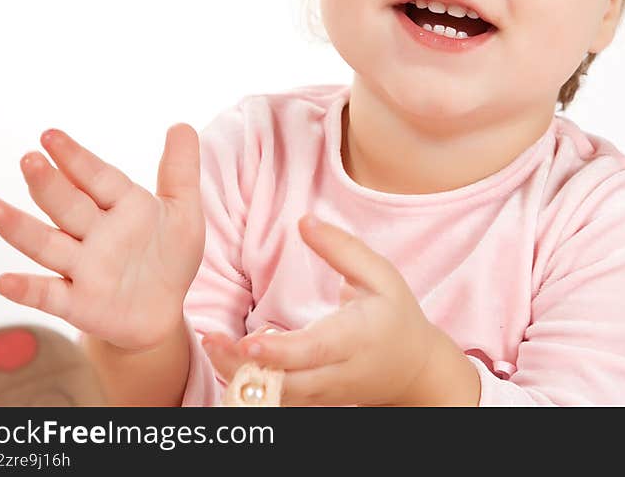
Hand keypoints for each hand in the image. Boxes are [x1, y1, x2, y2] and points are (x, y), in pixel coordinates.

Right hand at [0, 124, 204, 352]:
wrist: (162, 311)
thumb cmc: (169, 256)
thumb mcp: (183, 211)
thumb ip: (180, 169)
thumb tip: (181, 125)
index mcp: (123, 206)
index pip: (97, 178)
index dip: (76, 158)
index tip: (50, 135)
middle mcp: (96, 233)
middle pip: (68, 206)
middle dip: (49, 185)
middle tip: (28, 160)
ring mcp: (83, 267)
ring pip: (48, 244)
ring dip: (19, 228)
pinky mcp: (77, 303)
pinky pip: (48, 295)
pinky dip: (27, 289)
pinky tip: (4, 280)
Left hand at [203, 214, 440, 406]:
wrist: (414, 370)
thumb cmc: (395, 315)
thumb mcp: (379, 275)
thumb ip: (342, 248)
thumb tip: (304, 221)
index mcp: (356, 338)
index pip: (314, 351)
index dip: (280, 350)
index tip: (247, 341)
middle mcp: (338, 373)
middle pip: (286, 382)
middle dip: (243, 366)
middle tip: (210, 340)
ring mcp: (324, 395)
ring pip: (276, 397)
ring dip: (239, 376)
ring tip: (211, 344)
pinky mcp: (312, 403)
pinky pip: (276, 401)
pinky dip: (249, 385)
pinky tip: (227, 358)